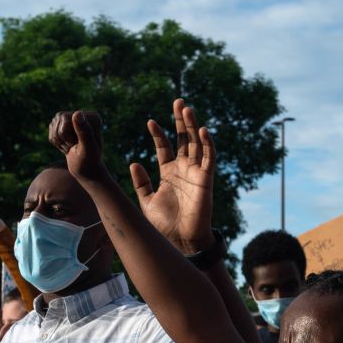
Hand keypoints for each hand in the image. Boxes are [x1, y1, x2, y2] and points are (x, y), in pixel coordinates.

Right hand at [49, 110, 105, 181]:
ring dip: (59, 141)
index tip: (80, 144)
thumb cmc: (89, 162)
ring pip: (53, 125)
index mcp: (93, 117)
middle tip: (75, 147)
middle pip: (58, 118)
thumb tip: (77, 113)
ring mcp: (73, 118)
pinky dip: (56, 143)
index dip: (67, 135)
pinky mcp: (65, 126)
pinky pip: (51, 131)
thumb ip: (84, 132)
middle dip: (62, 138)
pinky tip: (68, 147)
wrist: (86, 170)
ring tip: (72, 147)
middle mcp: (83, 115)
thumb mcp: (87, 149)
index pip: (66, 117)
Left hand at [128, 99, 215, 252]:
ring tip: (186, 109)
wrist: (181, 241)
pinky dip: (207, 144)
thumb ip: (141, 183)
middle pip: (183, 139)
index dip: (159, 134)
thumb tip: (133, 163)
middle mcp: (183, 170)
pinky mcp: (206, 180)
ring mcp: (195, 173)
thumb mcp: (147, 202)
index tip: (150, 121)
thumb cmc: (165, 225)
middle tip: (177, 102)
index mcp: (169, 173)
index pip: (165, 147)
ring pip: (196, 144)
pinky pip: (209, 158)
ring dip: (192, 126)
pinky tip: (202, 130)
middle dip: (180, 121)